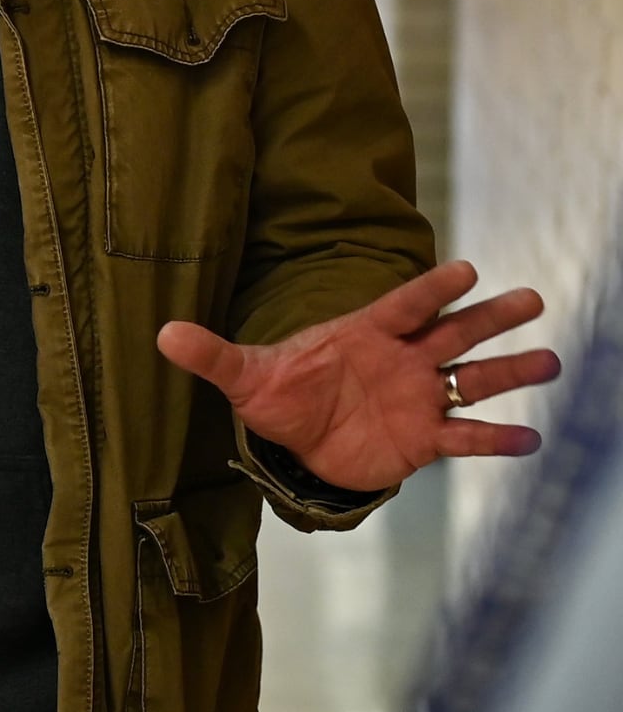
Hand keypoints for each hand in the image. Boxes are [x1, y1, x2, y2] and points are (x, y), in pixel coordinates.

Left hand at [157, 260, 559, 492]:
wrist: (296, 442)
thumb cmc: (279, 396)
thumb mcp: (243, 376)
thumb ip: (211, 353)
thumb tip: (160, 334)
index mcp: (364, 334)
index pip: (403, 304)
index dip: (431, 286)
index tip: (466, 268)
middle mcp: (401, 360)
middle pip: (453, 332)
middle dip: (490, 317)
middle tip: (531, 299)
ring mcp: (417, 398)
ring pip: (472, 380)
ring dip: (510, 372)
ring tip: (550, 361)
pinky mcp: (423, 440)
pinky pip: (465, 437)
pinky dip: (495, 437)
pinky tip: (529, 439)